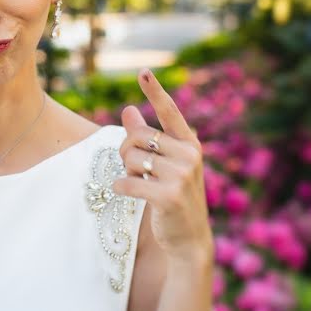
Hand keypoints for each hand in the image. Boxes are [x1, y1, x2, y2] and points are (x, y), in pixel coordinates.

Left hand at [112, 68, 213, 264]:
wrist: (188, 238)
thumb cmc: (173, 195)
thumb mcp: (164, 163)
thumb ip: (146, 136)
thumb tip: (128, 109)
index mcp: (189, 143)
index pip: (169, 112)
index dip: (155, 91)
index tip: (143, 71)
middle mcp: (189, 155)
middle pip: (137, 137)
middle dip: (126, 151)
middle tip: (134, 167)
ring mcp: (181, 176)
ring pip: (131, 158)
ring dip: (126, 171)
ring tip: (140, 183)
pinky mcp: (168, 196)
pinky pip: (128, 182)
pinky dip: (120, 187)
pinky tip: (126, 192)